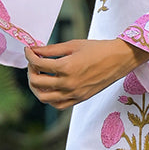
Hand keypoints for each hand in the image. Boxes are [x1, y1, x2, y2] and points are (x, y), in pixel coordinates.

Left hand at [25, 39, 148, 108]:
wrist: (119, 59)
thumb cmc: (98, 49)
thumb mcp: (73, 45)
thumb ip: (51, 49)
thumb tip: (34, 49)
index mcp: (66, 67)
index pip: (38, 63)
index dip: (29, 55)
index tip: (29, 50)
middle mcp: (68, 83)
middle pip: (37, 82)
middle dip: (30, 70)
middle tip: (33, 62)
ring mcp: (73, 94)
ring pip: (43, 97)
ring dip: (36, 87)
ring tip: (38, 76)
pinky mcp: (79, 99)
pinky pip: (57, 104)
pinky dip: (49, 98)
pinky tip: (50, 87)